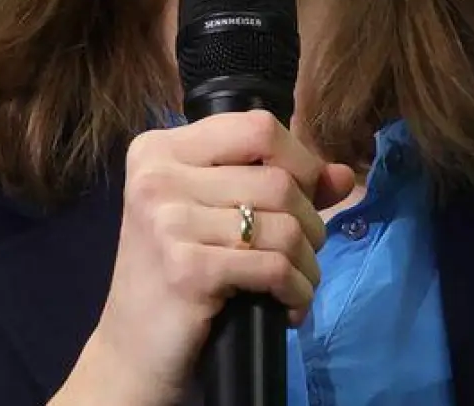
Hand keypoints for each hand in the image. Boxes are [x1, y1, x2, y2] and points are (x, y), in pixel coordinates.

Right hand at [55, 111, 356, 405]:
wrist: (132, 348)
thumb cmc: (173, 274)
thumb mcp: (214, 216)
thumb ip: (275, 184)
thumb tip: (341, 175)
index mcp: (158, 150)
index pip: (258, 126)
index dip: (299, 161)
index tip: (298, 199)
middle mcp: (156, 176)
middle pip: (280, 180)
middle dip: (310, 224)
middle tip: (297, 254)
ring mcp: (167, 220)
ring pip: (286, 226)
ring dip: (307, 265)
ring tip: (291, 284)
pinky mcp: (186, 267)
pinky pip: (276, 268)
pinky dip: (297, 293)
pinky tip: (284, 306)